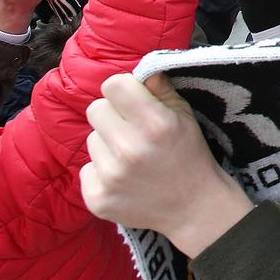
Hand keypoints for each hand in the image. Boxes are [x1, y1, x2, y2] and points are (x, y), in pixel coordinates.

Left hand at [82, 73, 251, 257]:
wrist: (193, 207)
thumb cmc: (190, 155)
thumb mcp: (185, 116)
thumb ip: (162, 90)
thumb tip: (142, 72)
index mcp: (154, 123)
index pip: (112, 85)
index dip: (122, 89)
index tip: (131, 99)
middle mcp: (130, 148)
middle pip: (95, 109)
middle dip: (112, 115)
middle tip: (130, 129)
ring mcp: (111, 176)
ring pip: (91, 140)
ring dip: (108, 145)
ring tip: (131, 158)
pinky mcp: (97, 199)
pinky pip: (86, 169)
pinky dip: (102, 172)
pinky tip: (124, 179)